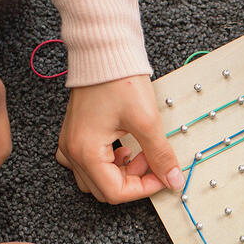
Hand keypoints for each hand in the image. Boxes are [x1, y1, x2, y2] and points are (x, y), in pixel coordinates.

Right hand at [56, 75, 183, 202]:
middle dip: (133, 180)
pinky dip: (108, 163)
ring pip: (96, 179)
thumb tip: (173, 179)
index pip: (116, 193)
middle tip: (151, 160)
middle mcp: (72, 151)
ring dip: (121, 173)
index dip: (144, 188)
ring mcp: (70, 143)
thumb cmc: (120, 80)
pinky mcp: (75, 134)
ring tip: (139, 152)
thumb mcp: (147, 121)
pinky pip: (88, 163)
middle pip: (105, 190)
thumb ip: (160, 155)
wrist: (104, 51)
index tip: (162, 175)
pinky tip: (123, 147)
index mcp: (86, 151)